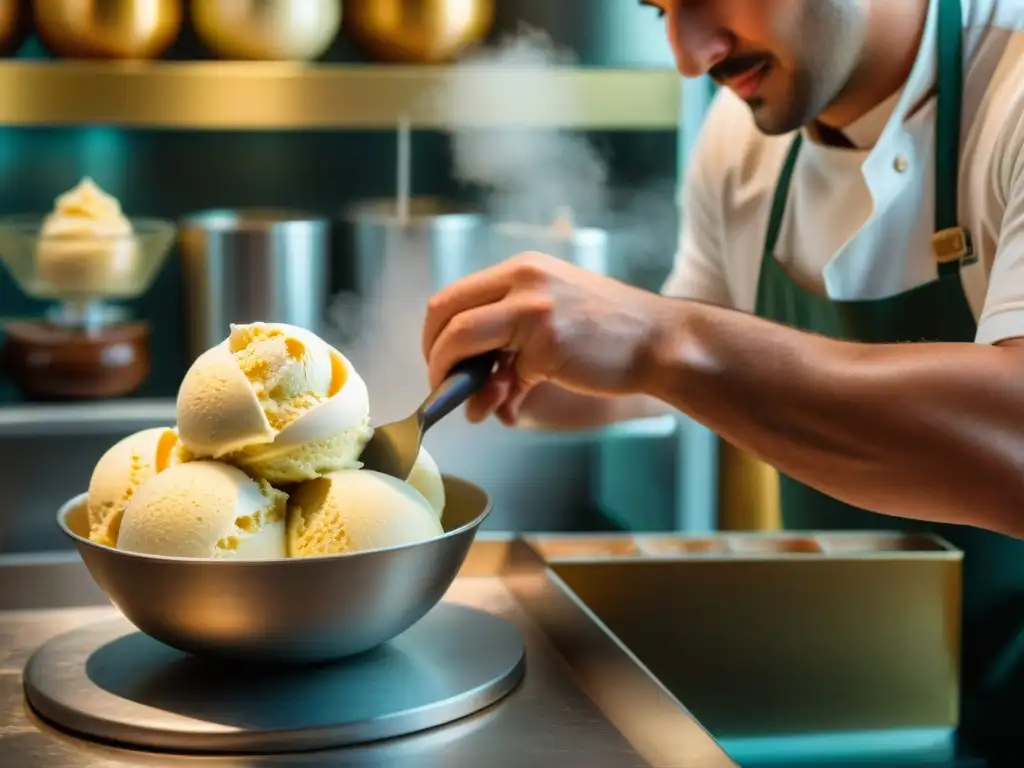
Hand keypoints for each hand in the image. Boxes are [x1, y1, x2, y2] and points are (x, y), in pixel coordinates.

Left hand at [422, 252, 674, 424]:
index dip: (435, 334)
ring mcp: (533, 308)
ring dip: (451, 376)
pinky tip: (510, 410)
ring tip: (470, 402)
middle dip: (434, 355)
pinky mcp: (547, 342)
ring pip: (459, 337)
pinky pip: (502, 376)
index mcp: (522, 269)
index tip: (441, 361)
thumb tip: (472, 395)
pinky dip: (498, 399)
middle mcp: (523, 278)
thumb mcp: (552, 320)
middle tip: (442, 384)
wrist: (660, 342)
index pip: (454, 295)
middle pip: (444, 312)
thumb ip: (509, 346)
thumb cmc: (609, 334)